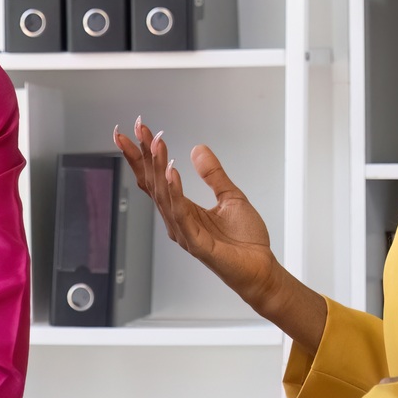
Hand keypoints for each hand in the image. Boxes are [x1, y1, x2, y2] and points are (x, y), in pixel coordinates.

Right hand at [113, 119, 277, 303]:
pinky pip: (181, 215)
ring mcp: (185, 232)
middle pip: (154, 183)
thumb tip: (197, 149)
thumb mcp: (231, 197)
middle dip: (143, 155)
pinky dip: (174, 192)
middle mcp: (177, 220)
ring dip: (158, 167)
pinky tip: (171, 173)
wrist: (260, 269)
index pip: (157, 178)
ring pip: (164, 195)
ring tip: (156, 143)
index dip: (145, 155)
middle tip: (137, 128)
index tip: (137, 129)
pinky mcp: (196, 243)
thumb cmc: (245, 241)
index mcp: (183, 210)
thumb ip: (213, 175)